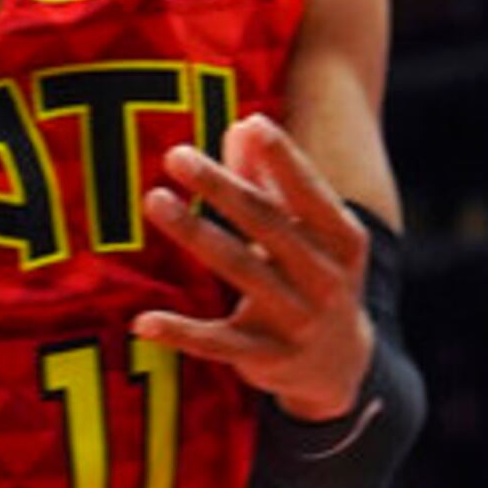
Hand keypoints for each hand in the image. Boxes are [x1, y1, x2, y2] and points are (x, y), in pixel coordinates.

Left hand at [136, 116, 376, 419]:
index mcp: (344, 241)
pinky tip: (144, 321)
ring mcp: (297, 322)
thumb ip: (272, 181)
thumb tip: (242, 126)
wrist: (341, 364)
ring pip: (239, 270)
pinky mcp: (266, 358)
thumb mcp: (310, 232)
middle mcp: (326, 281)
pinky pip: (217, 343)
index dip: (283, 159)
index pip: (310, 194)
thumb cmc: (315, 275)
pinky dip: (180, 333)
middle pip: (267, 225)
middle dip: (221, 187)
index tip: (253, 123)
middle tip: (177, 155)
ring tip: (154, 199)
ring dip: (194, 233)